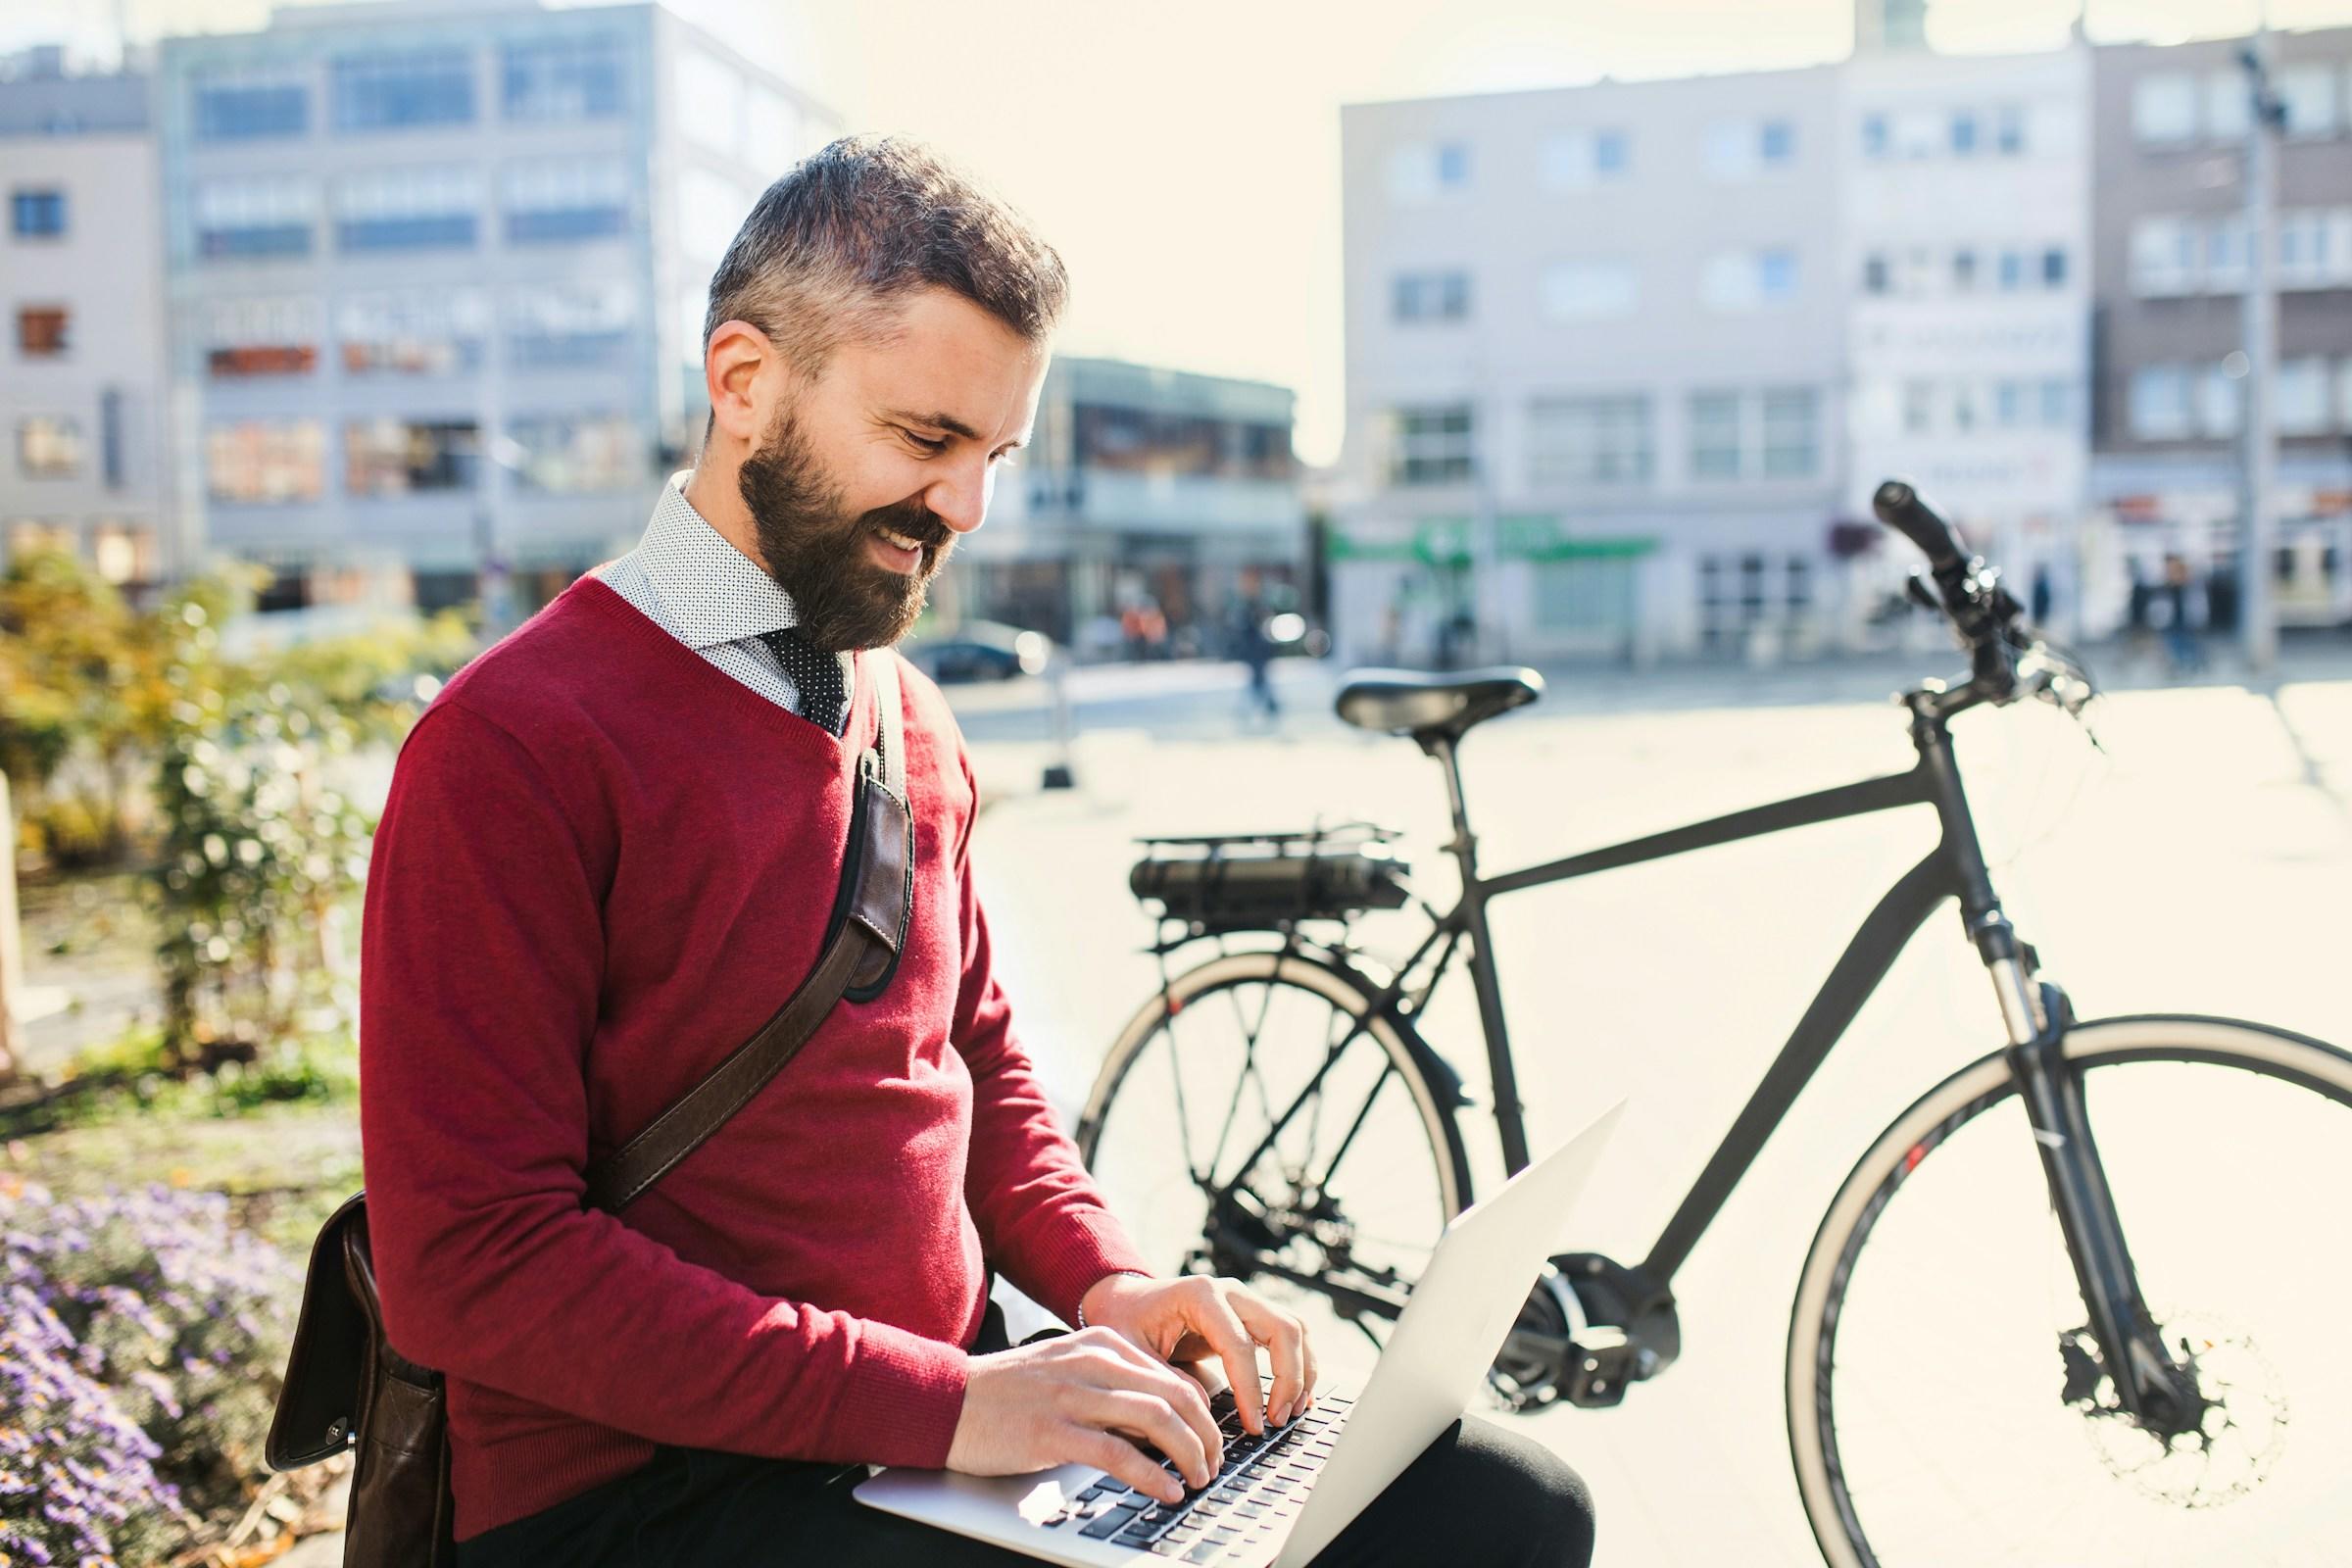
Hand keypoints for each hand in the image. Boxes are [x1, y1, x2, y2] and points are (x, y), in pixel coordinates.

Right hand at [946, 1327, 1220, 1504]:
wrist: (945, 1400)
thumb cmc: (1008, 1393)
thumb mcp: (1067, 1372)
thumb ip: (1112, 1387)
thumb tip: (1163, 1423)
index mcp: (1100, 1343)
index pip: (1173, 1376)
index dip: (1204, 1413)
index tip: (1212, 1442)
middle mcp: (1091, 1362)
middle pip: (1174, 1395)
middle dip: (1206, 1435)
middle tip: (1214, 1464)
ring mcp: (1072, 1395)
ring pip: (1156, 1419)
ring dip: (1188, 1453)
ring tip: (1198, 1479)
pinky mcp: (1052, 1431)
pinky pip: (1118, 1453)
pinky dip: (1151, 1474)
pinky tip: (1165, 1491)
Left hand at [1077, 1273, 1315, 1433]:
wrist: (1122, 1300)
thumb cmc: (1123, 1323)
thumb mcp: (1129, 1352)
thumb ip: (1164, 1377)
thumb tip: (1203, 1410)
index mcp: (1200, 1294)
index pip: (1240, 1345)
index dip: (1252, 1390)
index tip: (1254, 1426)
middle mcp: (1230, 1291)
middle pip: (1283, 1328)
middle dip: (1289, 1378)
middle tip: (1278, 1420)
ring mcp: (1244, 1300)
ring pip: (1294, 1329)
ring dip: (1301, 1371)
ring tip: (1292, 1411)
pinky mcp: (1249, 1315)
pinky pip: (1287, 1334)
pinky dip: (1299, 1364)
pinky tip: (1296, 1396)